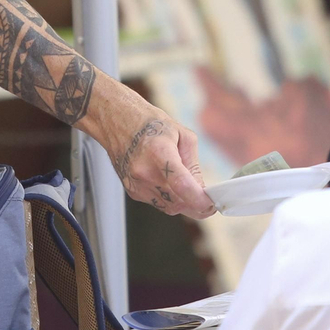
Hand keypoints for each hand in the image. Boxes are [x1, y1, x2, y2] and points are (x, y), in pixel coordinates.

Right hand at [97, 100, 215, 218]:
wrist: (118, 122)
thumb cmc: (150, 124)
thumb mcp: (182, 135)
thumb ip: (193, 165)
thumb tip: (201, 189)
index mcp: (159, 152)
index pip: (182, 185)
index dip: (199, 200)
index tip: (211, 204)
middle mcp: (144, 171)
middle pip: (177, 202)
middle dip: (196, 205)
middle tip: (206, 199)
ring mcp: (136, 183)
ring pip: (169, 207)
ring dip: (183, 203)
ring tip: (187, 187)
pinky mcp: (132, 191)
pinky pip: (158, 204)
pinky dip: (169, 199)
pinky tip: (168, 183)